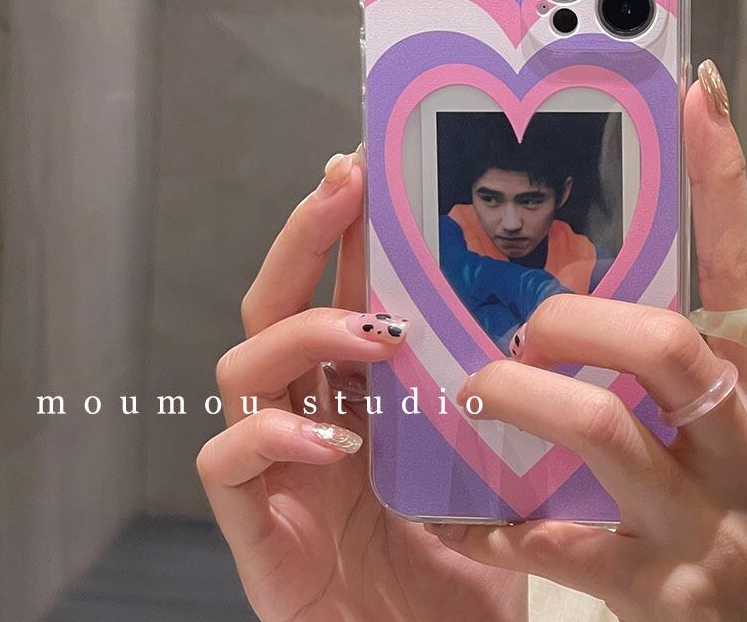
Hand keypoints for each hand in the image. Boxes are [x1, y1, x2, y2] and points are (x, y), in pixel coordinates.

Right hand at [197, 150, 526, 621]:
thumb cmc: (460, 574)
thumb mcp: (483, 467)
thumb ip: (480, 396)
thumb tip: (521, 309)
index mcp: (355, 398)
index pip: (336, 297)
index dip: (344, 234)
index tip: (366, 172)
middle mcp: (306, 416)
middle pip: (274, 307)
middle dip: (305, 241)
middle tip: (341, 186)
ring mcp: (271, 468)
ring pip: (242, 369)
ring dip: (303, 334)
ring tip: (372, 334)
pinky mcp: (252, 526)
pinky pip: (226, 463)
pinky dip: (271, 435)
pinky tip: (331, 440)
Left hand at [425, 61, 746, 621]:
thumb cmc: (731, 518)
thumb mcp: (719, 431)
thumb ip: (675, 362)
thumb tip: (598, 284)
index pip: (745, 275)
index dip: (722, 187)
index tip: (694, 97)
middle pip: (667, 343)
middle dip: (576, 317)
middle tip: (527, 318)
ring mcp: (707, 526)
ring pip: (601, 425)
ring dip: (522, 395)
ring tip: (479, 386)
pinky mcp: (661, 594)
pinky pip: (556, 542)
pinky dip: (497, 522)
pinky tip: (460, 514)